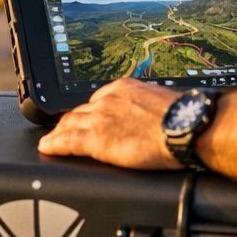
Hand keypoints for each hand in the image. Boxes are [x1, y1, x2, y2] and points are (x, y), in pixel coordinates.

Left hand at [37, 78, 179, 169]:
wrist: (188, 126)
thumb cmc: (184, 118)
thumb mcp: (160, 103)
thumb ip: (146, 107)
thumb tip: (151, 117)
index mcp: (123, 88)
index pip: (97, 101)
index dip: (88, 113)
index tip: (85, 119)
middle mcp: (108, 99)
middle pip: (80, 112)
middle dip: (70, 123)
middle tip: (62, 132)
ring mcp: (100, 117)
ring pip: (70, 125)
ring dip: (59, 134)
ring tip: (51, 141)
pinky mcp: (96, 138)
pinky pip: (67, 141)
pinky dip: (54, 144)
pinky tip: (48, 147)